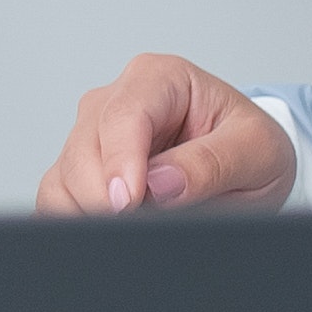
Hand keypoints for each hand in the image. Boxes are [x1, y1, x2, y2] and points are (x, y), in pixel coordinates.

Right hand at [36, 53, 299, 214]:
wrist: (245, 168)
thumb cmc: (250, 148)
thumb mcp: (257, 152)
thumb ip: (212, 164)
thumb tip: (160, 185)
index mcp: (162, 79)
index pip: (123, 115)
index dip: (120, 162)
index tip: (128, 204)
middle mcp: (117, 100)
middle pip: (84, 150)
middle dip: (108, 198)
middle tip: (147, 227)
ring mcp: (91, 135)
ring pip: (63, 178)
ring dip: (93, 213)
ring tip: (142, 227)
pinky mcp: (77, 171)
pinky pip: (55, 200)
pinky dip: (76, 222)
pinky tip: (114, 231)